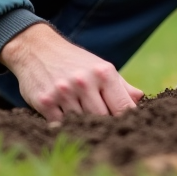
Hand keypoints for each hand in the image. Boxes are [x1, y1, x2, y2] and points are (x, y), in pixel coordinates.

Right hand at [0, 24, 143, 122]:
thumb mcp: (100, 67)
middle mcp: (84, 82)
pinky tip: (65, 115)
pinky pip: (61, 125)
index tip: (126, 126)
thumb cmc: (74, 61)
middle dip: (105, 124)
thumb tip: (140, 99)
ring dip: (83, 124)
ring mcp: (64, 92)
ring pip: (82, 123)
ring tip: (82, 117)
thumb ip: (121, 86)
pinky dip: (65, 124)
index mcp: (103, 73)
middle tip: (104, 126)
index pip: (123, 107)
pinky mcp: (45, 102)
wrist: (36, 49)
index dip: (126, 120)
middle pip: (104, 118)